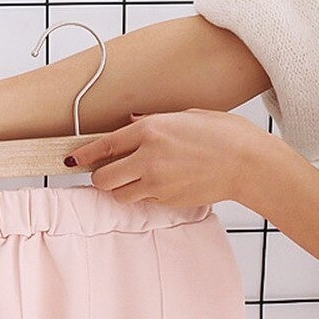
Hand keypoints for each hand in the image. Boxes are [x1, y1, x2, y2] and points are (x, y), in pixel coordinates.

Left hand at [66, 108, 267, 206]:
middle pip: (103, 178)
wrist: (248, 164)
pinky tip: (163, 185)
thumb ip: (154, 123)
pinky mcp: (165, 200)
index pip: (104, 146)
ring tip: (138, 180)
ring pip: (119, 195)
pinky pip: (143, 202)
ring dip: (122, 189)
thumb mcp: (188, 116)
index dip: (84, 155)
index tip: (70, 160)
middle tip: (111, 173)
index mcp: (152, 129)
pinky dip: (144, 196)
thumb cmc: (224, 135)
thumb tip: (131, 126)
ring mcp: (155, 182)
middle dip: (102, 178)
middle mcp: (148, 157)